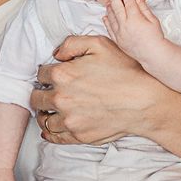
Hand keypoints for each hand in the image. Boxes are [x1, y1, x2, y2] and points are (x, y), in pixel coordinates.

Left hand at [31, 36, 157, 144]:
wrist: (143, 101)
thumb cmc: (125, 72)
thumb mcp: (100, 44)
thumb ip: (72, 43)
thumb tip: (57, 54)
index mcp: (62, 74)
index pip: (41, 74)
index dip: (47, 73)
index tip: (53, 75)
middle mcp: (61, 98)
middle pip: (36, 98)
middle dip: (41, 93)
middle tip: (48, 92)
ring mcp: (69, 120)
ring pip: (43, 119)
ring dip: (45, 113)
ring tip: (51, 110)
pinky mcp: (78, 136)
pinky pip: (55, 137)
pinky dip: (50, 133)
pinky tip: (52, 128)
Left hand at [101, 0, 164, 61]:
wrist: (152, 54)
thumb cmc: (155, 38)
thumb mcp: (153, 20)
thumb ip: (144, 8)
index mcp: (135, 18)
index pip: (128, 2)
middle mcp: (125, 25)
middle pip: (117, 7)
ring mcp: (120, 33)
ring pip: (111, 17)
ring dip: (109, 8)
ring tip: (108, 2)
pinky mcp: (118, 40)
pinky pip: (109, 29)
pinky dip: (107, 22)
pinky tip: (106, 16)